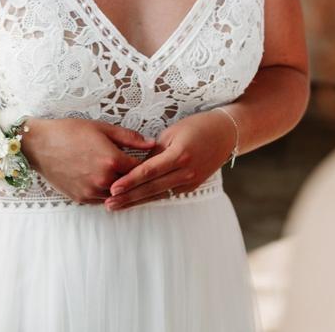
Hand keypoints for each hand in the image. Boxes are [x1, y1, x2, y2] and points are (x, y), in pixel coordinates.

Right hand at [19, 118, 155, 203]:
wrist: (39, 144)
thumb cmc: (70, 132)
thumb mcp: (102, 128)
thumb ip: (130, 138)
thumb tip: (152, 144)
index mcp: (112, 160)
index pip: (141, 169)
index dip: (147, 166)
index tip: (151, 162)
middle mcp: (104, 180)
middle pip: (130, 185)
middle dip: (136, 178)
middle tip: (140, 172)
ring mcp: (91, 192)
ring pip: (117, 195)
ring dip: (121, 188)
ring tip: (121, 177)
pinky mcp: (81, 199)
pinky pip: (101, 200)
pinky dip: (106, 193)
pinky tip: (107, 182)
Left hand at [104, 111, 234, 210]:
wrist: (225, 134)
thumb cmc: (196, 127)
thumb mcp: (172, 133)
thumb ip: (154, 151)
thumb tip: (135, 165)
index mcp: (179, 155)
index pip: (149, 171)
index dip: (130, 181)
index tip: (113, 188)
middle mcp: (186, 172)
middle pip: (152, 187)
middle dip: (129, 197)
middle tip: (109, 204)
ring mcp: (190, 181)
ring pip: (158, 194)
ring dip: (136, 201)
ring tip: (116, 206)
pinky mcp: (191, 186)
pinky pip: (167, 193)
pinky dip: (149, 198)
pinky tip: (134, 202)